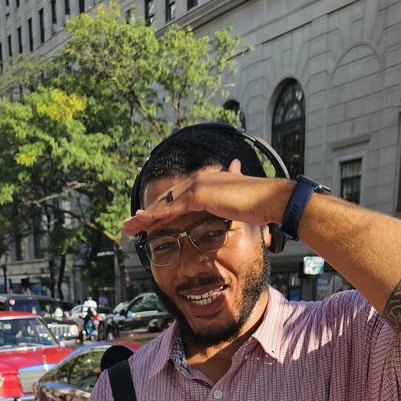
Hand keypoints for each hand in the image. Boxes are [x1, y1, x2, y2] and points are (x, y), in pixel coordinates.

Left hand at [122, 159, 291, 235]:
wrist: (270, 199)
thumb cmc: (258, 204)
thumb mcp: (238, 202)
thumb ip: (230, 195)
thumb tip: (233, 175)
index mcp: (206, 182)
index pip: (178, 198)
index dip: (161, 210)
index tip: (148, 221)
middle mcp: (199, 180)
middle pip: (167, 199)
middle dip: (148, 213)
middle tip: (130, 224)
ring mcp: (198, 186)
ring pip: (166, 203)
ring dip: (146, 215)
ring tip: (130, 226)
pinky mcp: (200, 195)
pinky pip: (174, 208)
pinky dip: (158, 215)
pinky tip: (145, 222)